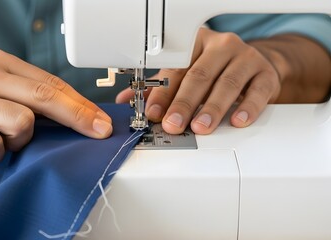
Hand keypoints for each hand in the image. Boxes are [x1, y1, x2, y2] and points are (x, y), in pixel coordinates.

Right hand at [0, 49, 112, 164]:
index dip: (80, 103)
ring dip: (22, 139)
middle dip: (77, 117)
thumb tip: (67, 111)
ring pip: (21, 121)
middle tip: (97, 131)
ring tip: (5, 140)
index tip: (100, 120)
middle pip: (44, 97)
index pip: (50, 82)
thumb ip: (22, 92)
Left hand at [117, 27, 281, 133]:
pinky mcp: (266, 74)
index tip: (153, 113)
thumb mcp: (185, 73)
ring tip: (201, 127)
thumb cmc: (214, 70)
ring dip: (212, 107)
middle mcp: (221, 47)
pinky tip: (238, 120)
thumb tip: (127, 100)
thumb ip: (158, 87)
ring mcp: (246, 58)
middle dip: (184, 103)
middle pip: (199, 75)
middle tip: (174, 124)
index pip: (176, 68)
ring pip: (227, 83)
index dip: (163, 92)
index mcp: (196, 43)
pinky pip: (258, 90)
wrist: (254, 66)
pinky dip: (248, 106)